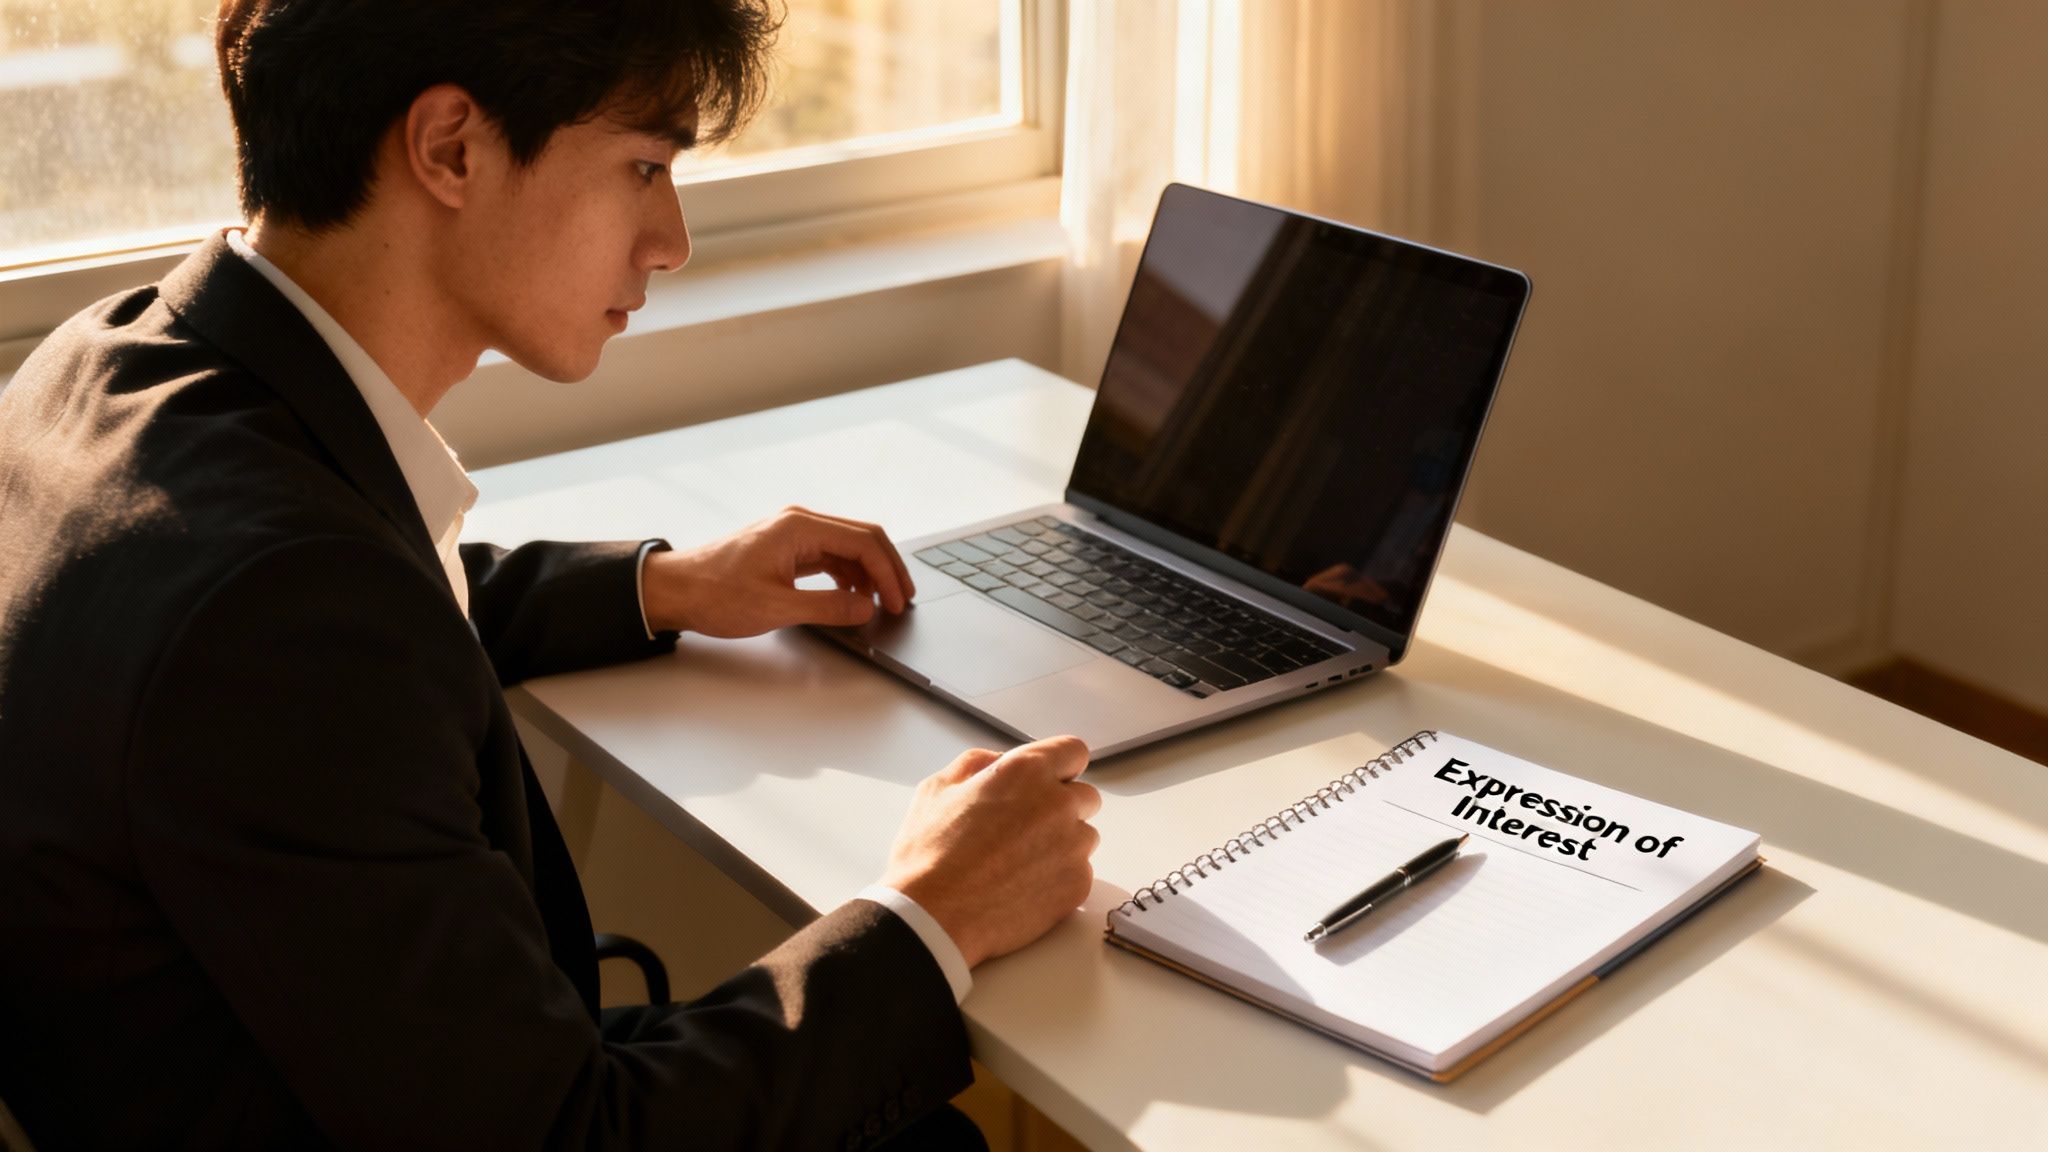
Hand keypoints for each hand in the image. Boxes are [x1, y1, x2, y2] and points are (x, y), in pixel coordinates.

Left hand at [641, 506, 915, 636]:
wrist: (675, 590)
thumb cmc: (715, 594)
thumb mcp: (776, 607)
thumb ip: (827, 607)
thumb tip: (866, 607)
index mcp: (799, 528)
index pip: (863, 543)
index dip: (888, 574)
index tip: (897, 603)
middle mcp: (799, 523)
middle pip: (862, 538)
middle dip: (887, 569)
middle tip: (902, 600)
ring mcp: (793, 535)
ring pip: (848, 548)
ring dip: (869, 574)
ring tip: (881, 604)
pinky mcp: (786, 549)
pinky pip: (830, 557)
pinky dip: (848, 576)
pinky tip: (853, 597)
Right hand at [880, 736, 1100, 968]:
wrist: (933, 918)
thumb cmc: (929, 855)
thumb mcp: (937, 789)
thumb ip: (977, 763)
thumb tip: (999, 761)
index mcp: (1025, 772)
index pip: (1073, 751)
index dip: (1061, 766)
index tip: (1052, 780)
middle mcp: (1057, 804)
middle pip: (1085, 796)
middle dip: (1062, 807)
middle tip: (1026, 829)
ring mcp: (1072, 846)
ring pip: (1085, 836)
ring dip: (1063, 843)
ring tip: (1020, 863)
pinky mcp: (1077, 884)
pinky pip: (1081, 872)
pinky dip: (1060, 877)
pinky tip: (1024, 886)